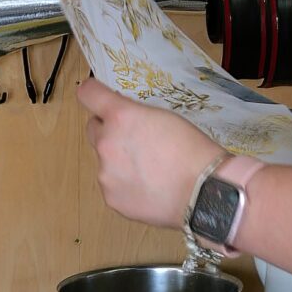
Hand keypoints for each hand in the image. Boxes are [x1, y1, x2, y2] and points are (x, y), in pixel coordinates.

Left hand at [77, 79, 219, 227]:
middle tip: (135, 141)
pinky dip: (126, 186)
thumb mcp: (164, 117)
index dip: (92, 93)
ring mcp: (105, 174)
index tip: (98, 96)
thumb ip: (134, 117)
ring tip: (150, 172)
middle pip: (93, 130)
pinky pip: (113, 186)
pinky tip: (149, 189)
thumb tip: (123, 122)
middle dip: (109, 131)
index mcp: (120, 117)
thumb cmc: (191, 149)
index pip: (88, 94)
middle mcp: (106, 143)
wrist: (203, 191)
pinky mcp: (111, 198)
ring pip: (105, 161)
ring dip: (119, 162)